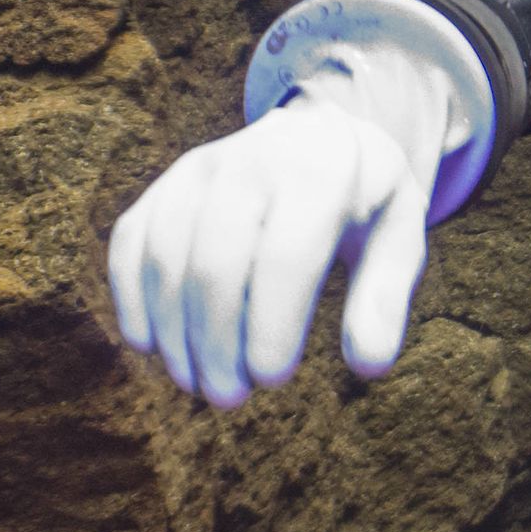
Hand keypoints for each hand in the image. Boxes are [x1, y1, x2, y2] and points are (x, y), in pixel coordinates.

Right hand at [106, 43, 459, 405]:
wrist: (319, 134)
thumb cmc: (365, 202)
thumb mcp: (399, 237)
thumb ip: (385, 299)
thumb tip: (369, 367)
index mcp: (321, 173)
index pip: (284, 256)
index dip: (271, 325)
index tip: (272, 379)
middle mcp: (251, 161)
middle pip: (214, 263)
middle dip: (215, 342)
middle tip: (229, 397)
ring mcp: (198, 169)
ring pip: (165, 257)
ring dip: (173, 331)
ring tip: (196, 382)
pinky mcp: (165, 184)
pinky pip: (131, 241)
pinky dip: (131, 297)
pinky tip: (149, 345)